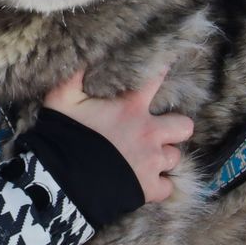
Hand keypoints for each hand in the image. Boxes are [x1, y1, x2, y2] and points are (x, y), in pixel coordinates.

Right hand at [43, 67, 191, 203]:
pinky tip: (146, 184)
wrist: (64, 181)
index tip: (166, 67)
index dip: (163, 71)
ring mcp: (152, 162)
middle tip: (158, 132)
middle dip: (174, 129)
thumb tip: (80, 56)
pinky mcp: (150, 188)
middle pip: (184, 126)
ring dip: (164, 158)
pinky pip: (167, 187)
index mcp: (132, 108)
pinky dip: (158, 186)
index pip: (157, 79)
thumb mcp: (61, 100)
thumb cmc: (64, 136)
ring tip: (148, 159)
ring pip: (175, 157)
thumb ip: (72, 77)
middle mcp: (149, 132)